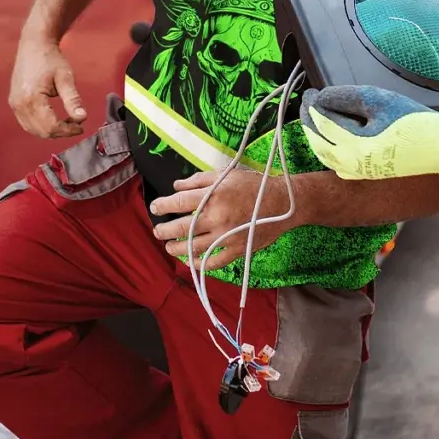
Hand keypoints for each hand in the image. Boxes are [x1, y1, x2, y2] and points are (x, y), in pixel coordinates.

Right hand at [8, 38, 87, 137]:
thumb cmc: (51, 58)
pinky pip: (27, 123)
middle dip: (61, 132)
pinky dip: (41, 126)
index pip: (51, 126)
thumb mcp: (66, 78)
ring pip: (33, 130)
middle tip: (76, 125)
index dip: (68, 130)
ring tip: (67, 122)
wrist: (34, 45)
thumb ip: (73, 100)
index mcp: (31, 99)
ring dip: (51, 131)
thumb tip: (82, 118)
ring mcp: (14, 104)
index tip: (81, 126)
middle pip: (41, 131)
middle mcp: (19, 104)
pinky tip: (54, 119)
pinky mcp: (14, 102)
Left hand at [149, 166, 294, 267]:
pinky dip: (199, 264)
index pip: (178, 203)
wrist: (283, 203)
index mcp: (213, 196)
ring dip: (176, 248)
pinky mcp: (236, 250)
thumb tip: (176, 186)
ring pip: (192, 248)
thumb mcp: (227, 174)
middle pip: (180, 228)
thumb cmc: (255, 185)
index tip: (155, 208)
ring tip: (169, 247)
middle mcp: (217, 217)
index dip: (162, 206)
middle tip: (157, 231)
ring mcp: (226, 236)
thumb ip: (199, 179)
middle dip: (163, 230)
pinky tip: (191, 261)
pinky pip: (213, 262)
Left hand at [302, 85, 438, 182]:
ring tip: (316, 120)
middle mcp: (352, 164)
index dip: (312, 105)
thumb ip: (347, 97)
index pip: (322, 122)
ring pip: (327, 156)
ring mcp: (361, 173)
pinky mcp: (370, 174)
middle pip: (319, 142)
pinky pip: (339, 165)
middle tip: (308, 104)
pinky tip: (334, 142)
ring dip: (318, 137)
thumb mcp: (380, 100)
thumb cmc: (416, 122)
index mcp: (354, 146)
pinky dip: (330, 151)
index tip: (308, 92)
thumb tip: (322, 98)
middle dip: (310, 122)